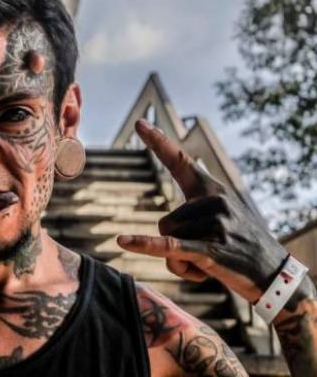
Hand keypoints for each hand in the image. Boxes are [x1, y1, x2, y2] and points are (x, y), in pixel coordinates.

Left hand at [117, 119, 287, 303]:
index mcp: (213, 190)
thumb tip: (163, 240)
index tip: (139, 123)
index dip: (158, 142)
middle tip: (207, 252)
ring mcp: (214, 225)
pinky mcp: (210, 250)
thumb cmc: (239, 247)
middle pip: (165, 221)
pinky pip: (169, 247)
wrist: (275, 274)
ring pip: (167, 240)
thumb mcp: (219, 222)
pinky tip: (123, 241)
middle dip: (176, 243)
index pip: (180, 162)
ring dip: (181, 262)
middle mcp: (214, 202)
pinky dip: (146, 246)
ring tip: (211, 263)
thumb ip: (189, 221)